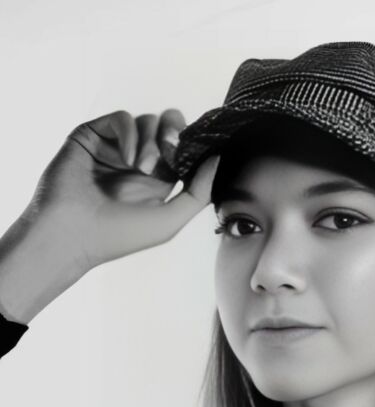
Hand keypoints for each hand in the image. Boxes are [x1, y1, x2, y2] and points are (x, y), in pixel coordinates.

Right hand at [20, 109, 218, 273]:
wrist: (73, 233)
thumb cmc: (119, 236)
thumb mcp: (170, 221)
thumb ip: (197, 193)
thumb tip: (217, 159)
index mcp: (157, 181)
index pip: (182, 150)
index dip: (191, 147)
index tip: (192, 157)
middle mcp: (137, 160)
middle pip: (168, 126)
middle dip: (175, 133)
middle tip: (170, 151)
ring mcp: (115, 147)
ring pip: (147, 121)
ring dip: (151, 142)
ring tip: (141, 169)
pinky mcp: (94, 135)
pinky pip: (122, 118)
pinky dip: (131, 134)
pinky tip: (129, 159)